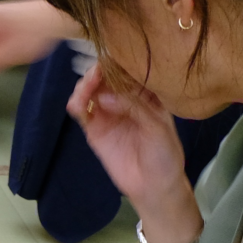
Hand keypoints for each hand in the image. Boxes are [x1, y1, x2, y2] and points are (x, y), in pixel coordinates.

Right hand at [67, 65, 199, 242]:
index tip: (111, 57)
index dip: (119, 62)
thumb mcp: (157, 126)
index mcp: (146, 94)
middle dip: (98, 72)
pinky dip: (76, 104)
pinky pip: (82, 112)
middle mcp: (125, 99)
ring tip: (86, 89)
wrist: (155, 186)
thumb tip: (105, 95)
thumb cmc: (165, 154)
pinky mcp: (94, 129)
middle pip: (106, 78)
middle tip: (95, 74)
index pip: (130, 71)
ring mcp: (108, 113)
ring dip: (84, 86)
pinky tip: (77, 104)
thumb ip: (134, 106)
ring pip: (90, 91)